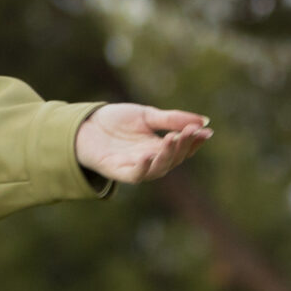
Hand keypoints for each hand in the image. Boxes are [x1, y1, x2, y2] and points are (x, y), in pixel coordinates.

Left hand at [73, 103, 211, 184]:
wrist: (84, 124)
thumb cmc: (114, 121)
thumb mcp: (146, 115)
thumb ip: (171, 119)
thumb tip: (203, 121)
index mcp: (159, 147)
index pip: (183, 148)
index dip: (194, 141)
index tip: (206, 131)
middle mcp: (150, 160)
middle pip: (173, 159)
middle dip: (183, 146)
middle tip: (188, 132)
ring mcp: (135, 167)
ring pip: (158, 169)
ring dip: (167, 155)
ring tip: (173, 138)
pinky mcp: (118, 171)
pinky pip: (135, 175)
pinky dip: (143, 168)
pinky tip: (148, 155)